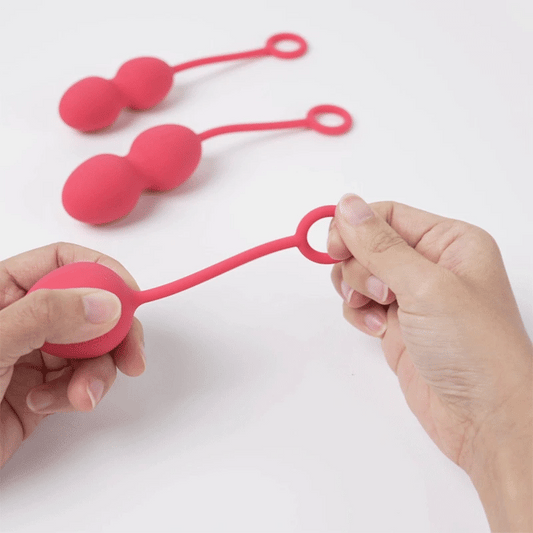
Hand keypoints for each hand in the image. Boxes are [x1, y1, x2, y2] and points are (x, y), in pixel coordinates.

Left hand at [0, 243, 144, 467]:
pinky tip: (46, 404)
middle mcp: (24, 318)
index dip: (102, 272)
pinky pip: (80, 381)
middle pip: (90, 306)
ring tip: (80, 395)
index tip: (129, 298)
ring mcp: (35, 353)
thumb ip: (46, 317)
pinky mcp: (44, 388)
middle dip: (114, 333)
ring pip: (92, 348)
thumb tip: (105, 303)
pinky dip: (76, 394)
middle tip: (131, 355)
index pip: (63, 262)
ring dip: (96, 373)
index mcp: (3, 291)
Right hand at [328, 194, 531, 531]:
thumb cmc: (474, 349)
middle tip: (376, 290)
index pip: (387, 214)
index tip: (335, 248)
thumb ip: (380, 245)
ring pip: (359, 273)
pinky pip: (360, 303)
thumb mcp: (426, 286)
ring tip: (376, 310)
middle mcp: (430, 264)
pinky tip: (377, 330)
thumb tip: (347, 204)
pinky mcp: (397, 324)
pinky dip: (358, 313)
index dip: (356, 227)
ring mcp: (412, 295)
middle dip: (359, 265)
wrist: (484, 419)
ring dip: (355, 289)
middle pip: (368, 243)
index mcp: (449, 241)